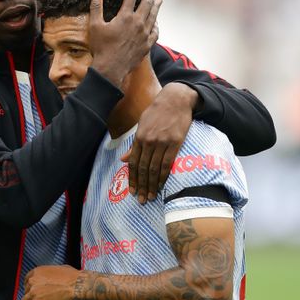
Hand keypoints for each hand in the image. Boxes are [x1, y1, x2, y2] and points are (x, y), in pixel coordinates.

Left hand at [21, 265, 80, 299]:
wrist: (78, 286)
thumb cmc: (73, 277)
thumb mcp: (59, 269)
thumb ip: (51, 274)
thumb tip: (53, 277)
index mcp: (37, 272)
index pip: (27, 281)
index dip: (31, 287)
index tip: (35, 292)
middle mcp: (33, 281)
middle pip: (25, 292)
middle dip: (31, 297)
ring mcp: (34, 293)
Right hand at [89, 0, 161, 87]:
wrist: (110, 69)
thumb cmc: (101, 47)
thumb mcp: (95, 25)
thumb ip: (96, 6)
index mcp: (125, 16)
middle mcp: (138, 23)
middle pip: (147, 3)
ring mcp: (144, 34)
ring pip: (154, 16)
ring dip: (156, 6)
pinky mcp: (147, 45)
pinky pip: (155, 32)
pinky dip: (156, 25)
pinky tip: (156, 22)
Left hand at [122, 82, 198, 202]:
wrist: (175, 100)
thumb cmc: (157, 112)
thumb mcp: (141, 125)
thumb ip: (134, 144)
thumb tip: (124, 160)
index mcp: (139, 137)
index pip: (134, 162)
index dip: (132, 178)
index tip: (131, 191)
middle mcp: (149, 141)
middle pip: (143, 168)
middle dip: (141, 186)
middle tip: (141, 199)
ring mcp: (162, 142)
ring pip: (155, 169)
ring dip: (152, 185)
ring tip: (150, 196)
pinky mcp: (175, 143)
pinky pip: (168, 163)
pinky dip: (164, 176)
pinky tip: (161, 185)